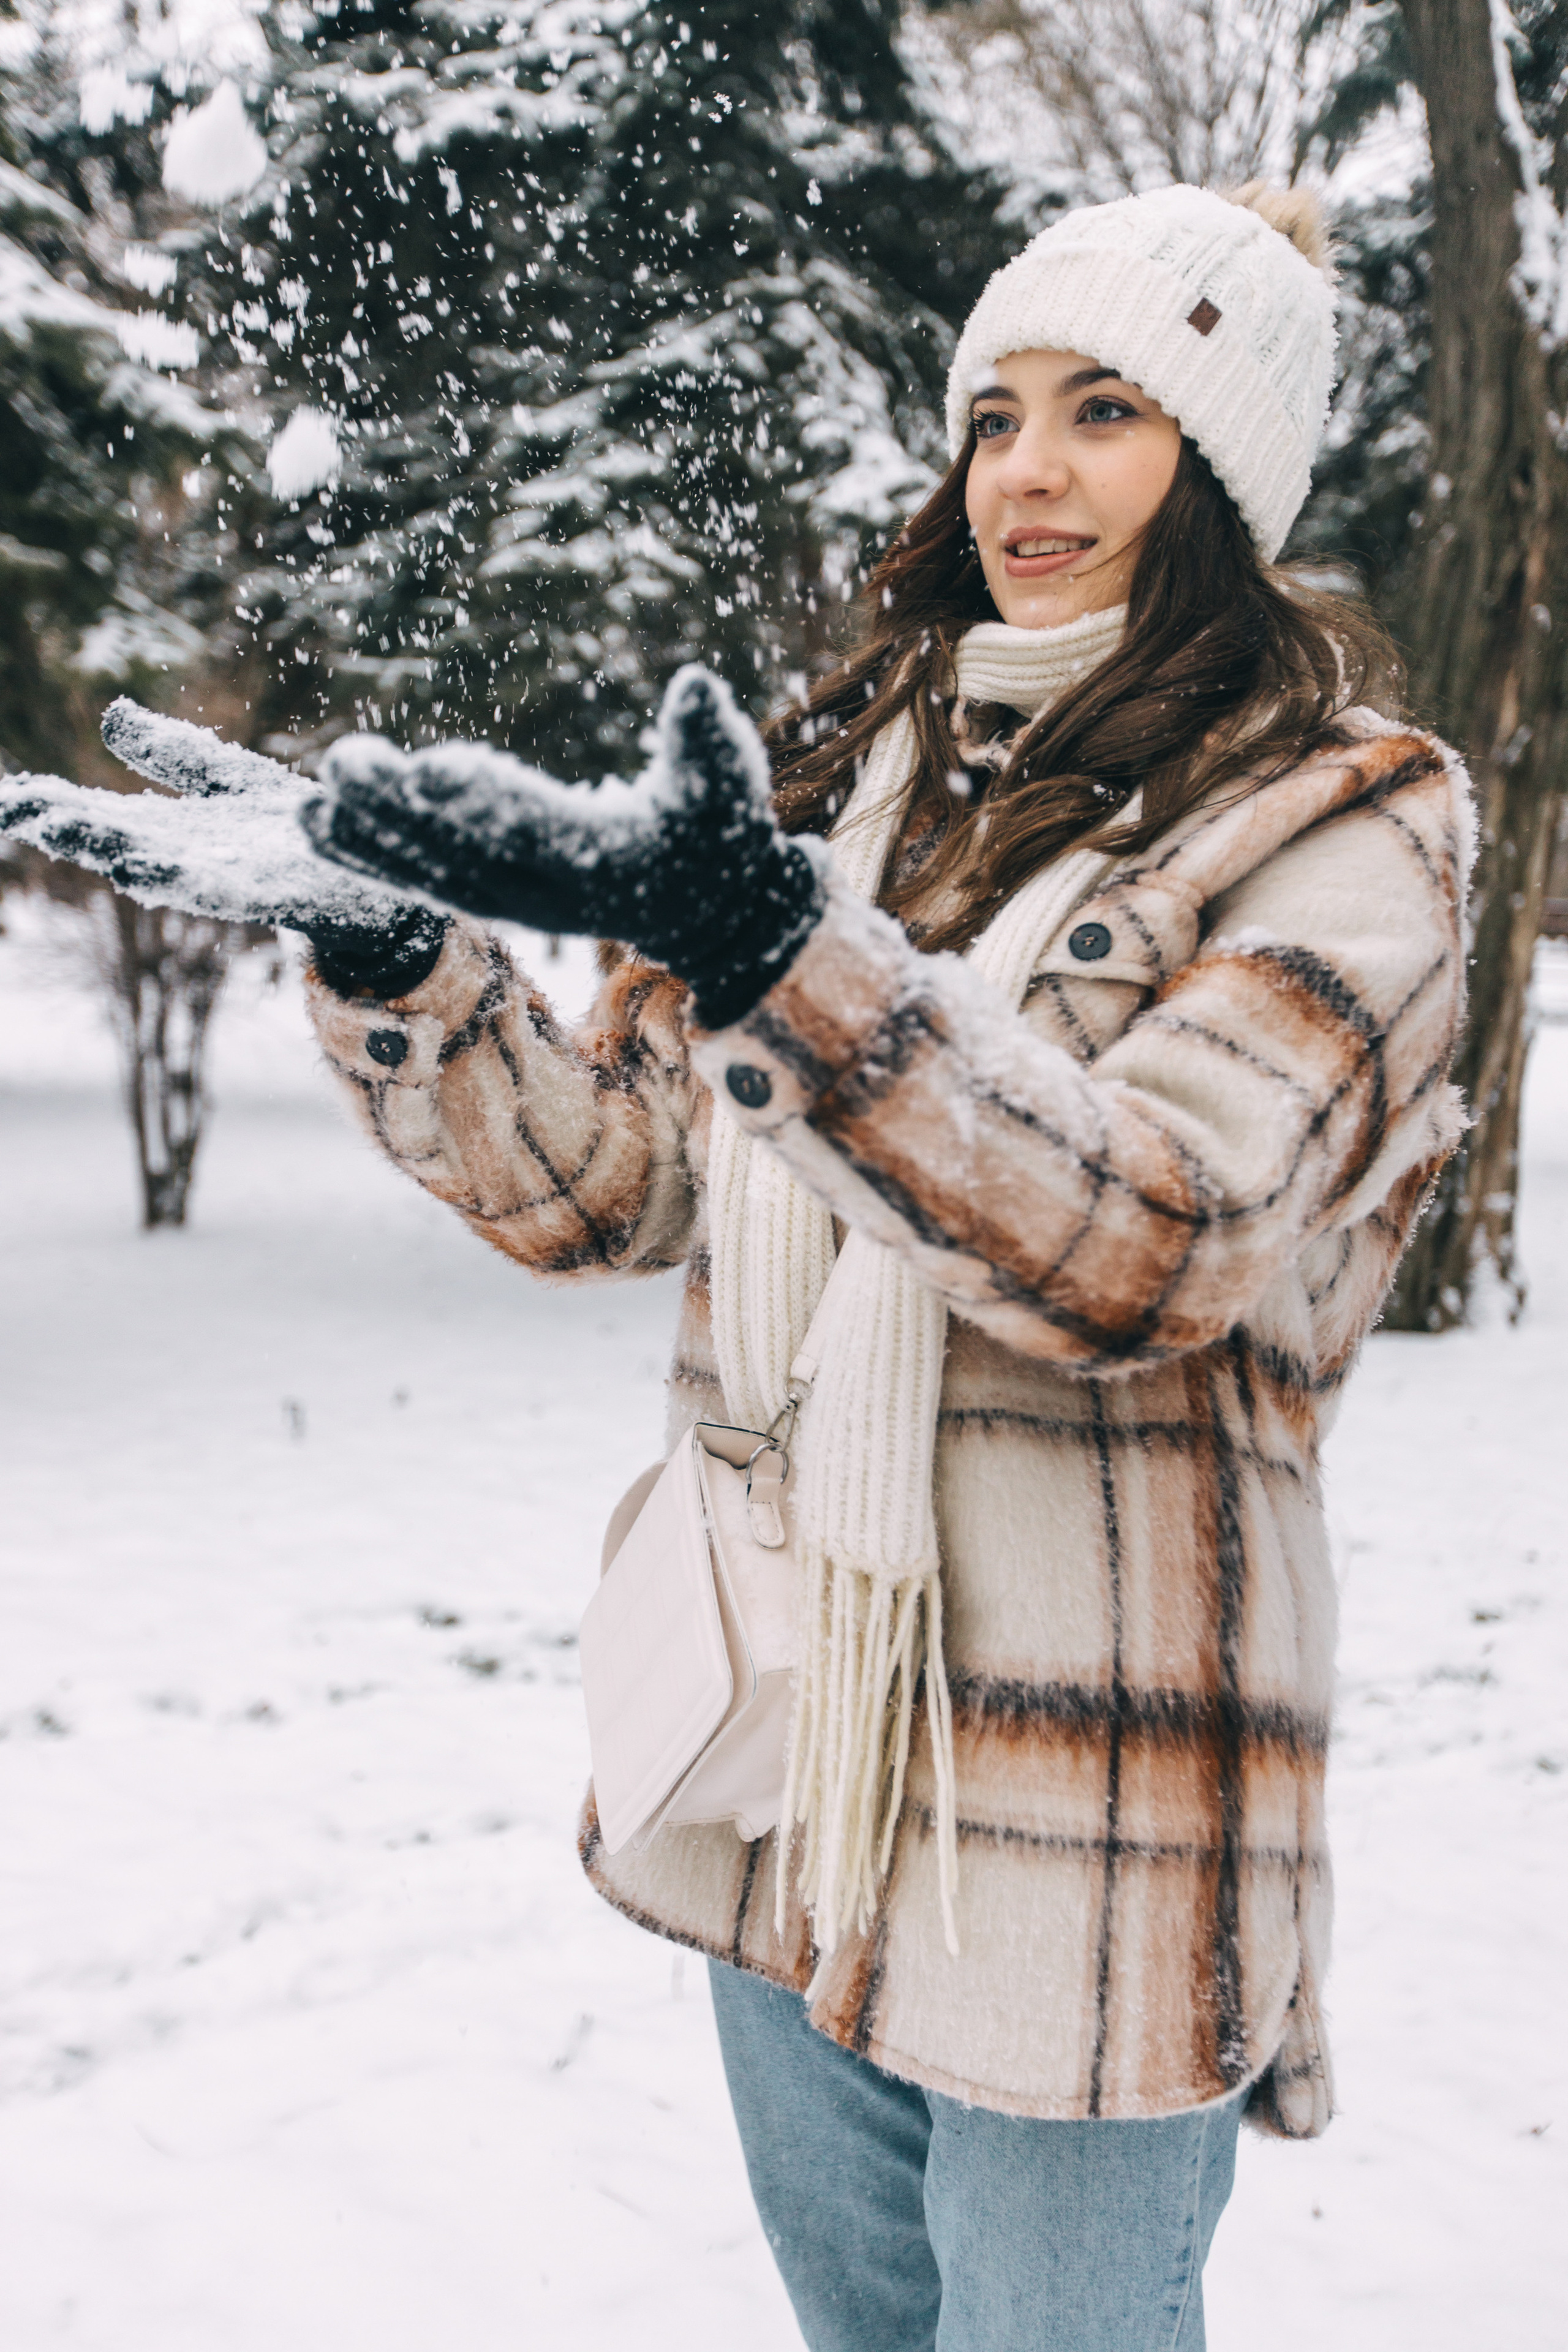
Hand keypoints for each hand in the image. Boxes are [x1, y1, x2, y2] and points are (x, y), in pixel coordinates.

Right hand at [0, 701, 446, 994]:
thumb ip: (172, 755)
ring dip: (114, 850)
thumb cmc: (292, 833)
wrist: (368, 876)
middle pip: (118, 841)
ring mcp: (228, 880)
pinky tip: (145, 866)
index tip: (11, 797)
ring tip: (67, 831)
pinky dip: (183, 879)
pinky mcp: (272, 895)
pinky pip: (221, 891)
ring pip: (160, 868)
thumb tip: (111, 715)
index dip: (54, 806)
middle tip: (23, 811)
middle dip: (71, 826)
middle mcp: (190, 858)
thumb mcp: (226, 779)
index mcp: (173, 831)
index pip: (99, 815)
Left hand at [304, 665, 824, 1026]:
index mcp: (605, 856)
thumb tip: (696, 686)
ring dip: (369, 840)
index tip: (431, 768)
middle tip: (343, 767)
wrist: (706, 912)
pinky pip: (425, 879)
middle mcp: (549, 887)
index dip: (484, 798)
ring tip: (307, 806)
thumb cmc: (717, 833)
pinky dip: (372, 857)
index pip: (537, 824)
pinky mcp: (495, 895)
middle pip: (466, 850)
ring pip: (433, 871)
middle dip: (401, 813)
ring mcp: (517, 897)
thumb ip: (709, 739)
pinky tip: (321, 825)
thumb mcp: (728, 783)